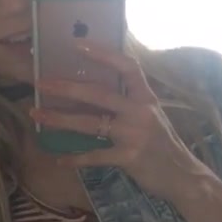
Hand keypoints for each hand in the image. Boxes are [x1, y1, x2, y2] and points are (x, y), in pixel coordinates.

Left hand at [30, 41, 205, 202]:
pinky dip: (76, 158)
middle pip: (99, 93)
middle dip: (67, 87)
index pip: (127, 66)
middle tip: (41, 83)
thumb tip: (95, 94)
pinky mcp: (129, 157)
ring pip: (90, 123)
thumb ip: (130, 104)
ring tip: (37, 115)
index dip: (103, 54)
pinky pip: (95, 156)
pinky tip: (59, 160)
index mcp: (146, 98)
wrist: (184, 176)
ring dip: (60, 119)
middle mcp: (140, 111)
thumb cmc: (164, 147)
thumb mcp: (152, 118)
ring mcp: (134, 134)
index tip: (77, 45)